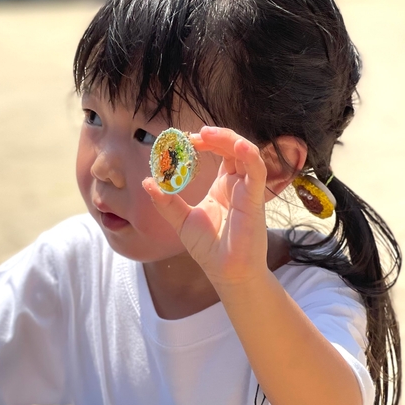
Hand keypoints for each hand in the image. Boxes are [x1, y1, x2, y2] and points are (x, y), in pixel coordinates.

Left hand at [143, 126, 270, 286]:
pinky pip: (257, 170)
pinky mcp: (254, 199)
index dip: (202, 143)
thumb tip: (147, 182)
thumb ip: (166, 201)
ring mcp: (247, 189)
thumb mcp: (181, 220)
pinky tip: (238, 145)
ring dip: (228, 138)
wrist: (225, 271)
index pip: (218, 152)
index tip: (180, 141)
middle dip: (213, 136)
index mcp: (223, 186)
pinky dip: (250, 154)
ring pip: (245, 152)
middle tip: (189, 135)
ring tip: (206, 133)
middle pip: (231, 148)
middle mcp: (237, 184)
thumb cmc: (209, 247)